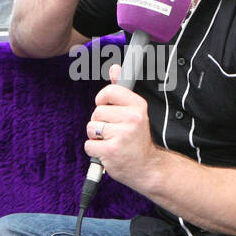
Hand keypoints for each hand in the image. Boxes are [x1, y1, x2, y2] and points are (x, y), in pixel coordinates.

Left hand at [82, 64, 159, 190]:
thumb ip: (121, 91)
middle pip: (96, 112)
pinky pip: (89, 145)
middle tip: (113, 132)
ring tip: (111, 142)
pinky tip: (108, 153)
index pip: (110, 91)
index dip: (102, 100)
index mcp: (138, 106)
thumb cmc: (136, 140)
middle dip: (99, 123)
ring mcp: (122, 135)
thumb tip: (114, 68)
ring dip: (96, 138)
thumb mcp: (134, 112)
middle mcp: (133, 118)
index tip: (106, 108)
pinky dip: (94, 151)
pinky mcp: (112, 150)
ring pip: (91, 128)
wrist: (147, 168)